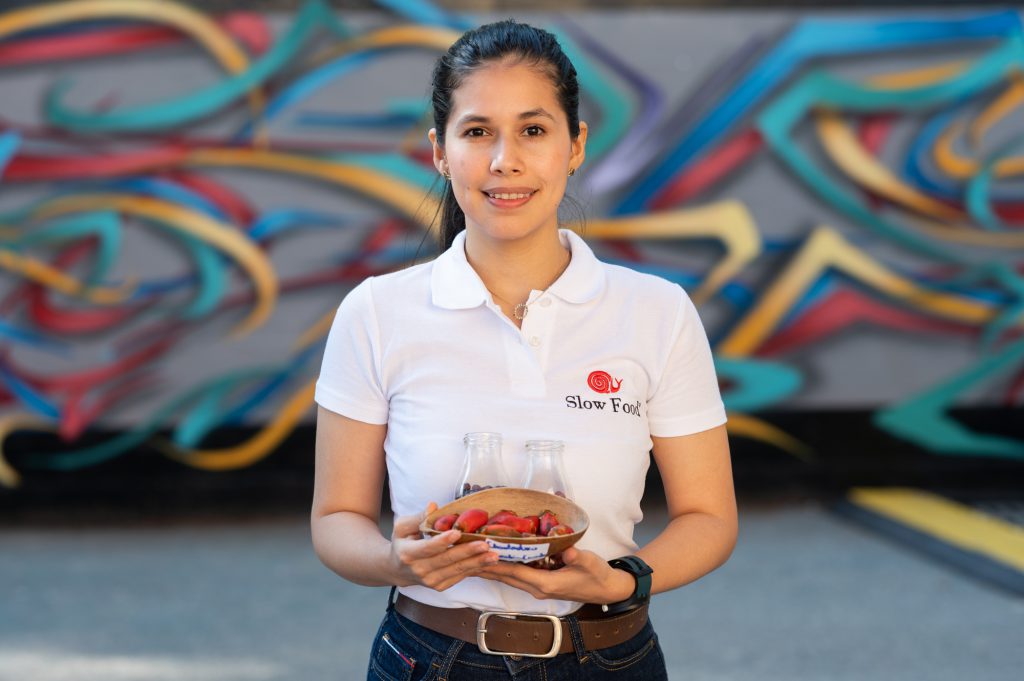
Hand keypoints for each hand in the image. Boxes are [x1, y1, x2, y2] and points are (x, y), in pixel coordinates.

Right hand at [389, 502, 499, 591]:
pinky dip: (475, 568)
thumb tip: (433, 506)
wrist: (398, 569)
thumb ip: (418, 517)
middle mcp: (420, 570)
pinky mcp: (440, 586)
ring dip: (477, 562)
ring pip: (457, 570)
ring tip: (493, 555)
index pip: (428, 548)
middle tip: (485, 544)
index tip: (457, 532)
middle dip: (468, 552)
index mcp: (408, 554)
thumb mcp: (402, 527)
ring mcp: (431, 581)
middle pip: (447, 560)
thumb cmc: (402, 543)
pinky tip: (487, 561)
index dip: (442, 541)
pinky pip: (460, 576)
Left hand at [477, 547, 634, 603]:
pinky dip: (504, 569)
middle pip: (506, 576)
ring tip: (473, 559)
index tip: (480, 554)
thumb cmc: (597, 575)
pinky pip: (518, 576)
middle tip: (466, 556)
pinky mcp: (542, 583)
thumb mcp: (589, 562)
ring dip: (492, 569)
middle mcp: (538, 588)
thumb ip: (576, 557)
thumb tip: (566, 550)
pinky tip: (495, 561)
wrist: (606, 589)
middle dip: (486, 567)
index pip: (516, 572)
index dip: (497, 563)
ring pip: (510, 578)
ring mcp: (538, 587)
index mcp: (546, 583)